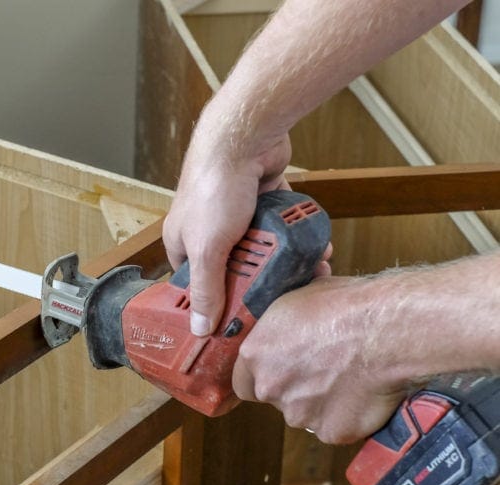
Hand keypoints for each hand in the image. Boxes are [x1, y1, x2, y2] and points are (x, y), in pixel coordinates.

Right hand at [162, 132, 319, 335]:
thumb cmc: (213, 187)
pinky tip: (317, 247)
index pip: (196, 286)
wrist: (245, 135)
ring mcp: (237, 213)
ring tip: (314, 274)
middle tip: (289, 302)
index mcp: (183, 243)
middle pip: (236, 270)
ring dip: (288, 262)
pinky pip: (282, 226)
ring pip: (265, 249)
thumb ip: (207, 290)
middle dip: (264, 285)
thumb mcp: (208, 249)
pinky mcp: (263, 197)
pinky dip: (298, 236)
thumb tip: (201, 330)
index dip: (216, 306)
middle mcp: (208, 229)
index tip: (242, 324)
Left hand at [231, 276, 406, 443]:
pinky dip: (347, 416)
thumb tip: (290, 309)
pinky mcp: (331, 431)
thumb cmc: (347, 307)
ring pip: (305, 414)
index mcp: (255, 354)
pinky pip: (335, 427)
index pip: (243, 380)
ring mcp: (300, 413)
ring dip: (320, 402)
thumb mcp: (300, 297)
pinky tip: (363, 393)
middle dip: (294, 388)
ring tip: (348, 377)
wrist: (387, 331)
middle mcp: (271, 388)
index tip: (279, 370)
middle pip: (275, 397)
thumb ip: (284, 320)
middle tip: (322, 369)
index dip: (262, 376)